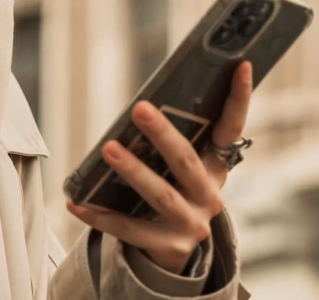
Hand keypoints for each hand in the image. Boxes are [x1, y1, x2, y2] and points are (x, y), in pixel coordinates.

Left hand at [67, 61, 252, 274]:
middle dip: (162, 134)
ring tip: (108, 149)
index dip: (239, 98)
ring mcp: (190, 224)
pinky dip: (101, 217)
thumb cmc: (174, 194)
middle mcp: (209, 197)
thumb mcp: (183, 171)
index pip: (232, 129)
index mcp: (216, 169)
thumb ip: (171, 144)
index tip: (242, 65)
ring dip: (133, 171)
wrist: (177, 254)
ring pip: (160, 194)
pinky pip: (129, 229)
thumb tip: (140, 105)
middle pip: (186, 161)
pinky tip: (76, 202)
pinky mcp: (166, 246)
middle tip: (139, 108)